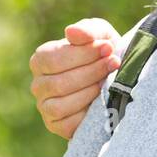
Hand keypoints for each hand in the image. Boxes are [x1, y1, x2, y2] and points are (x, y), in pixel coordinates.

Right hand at [29, 18, 120, 138]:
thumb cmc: (104, 54)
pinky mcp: (57, 126)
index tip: (108, 47)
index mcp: (41, 60)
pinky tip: (102, 101)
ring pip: (61, 104)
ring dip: (90, 92)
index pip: (53, 59)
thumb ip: (87, 30)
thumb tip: (71, 31)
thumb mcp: (101, 36)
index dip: (83, 54)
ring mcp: (45, 107)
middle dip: (91, 72)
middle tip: (114, 63)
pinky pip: (69, 123)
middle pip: (59, 82)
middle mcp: (38, 84)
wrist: (117, 81)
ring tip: (108, 82)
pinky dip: (87, 112)